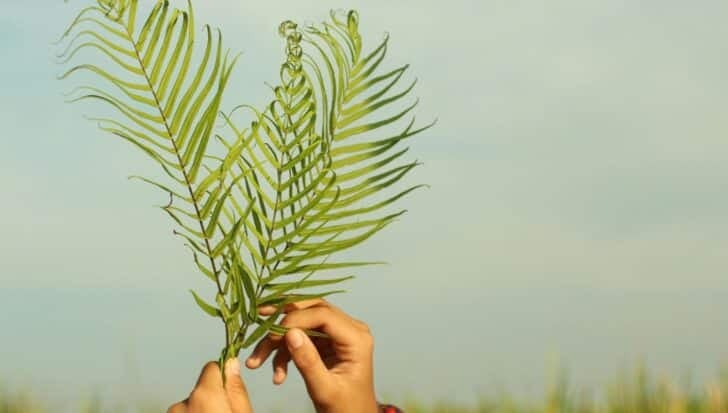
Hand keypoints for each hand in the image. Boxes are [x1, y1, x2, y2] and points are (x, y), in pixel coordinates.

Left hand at [167, 358, 252, 412]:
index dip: (224, 378)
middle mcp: (182, 404)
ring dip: (200, 411)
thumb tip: (231, 362)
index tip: (230, 393)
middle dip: (212, 399)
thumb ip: (236, 389)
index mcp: (204, 395)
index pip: (212, 368)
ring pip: (191, 405)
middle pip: (201, 389)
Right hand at [246, 299, 378, 412]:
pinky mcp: (327, 344)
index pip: (323, 314)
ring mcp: (338, 336)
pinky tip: (277, 376)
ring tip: (256, 362)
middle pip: (312, 310)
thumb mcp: (325, 389)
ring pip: (302, 324)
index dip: (295, 319)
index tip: (271, 334)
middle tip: (258, 317)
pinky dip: (284, 354)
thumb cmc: (346, 408)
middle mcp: (350, 330)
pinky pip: (301, 339)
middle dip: (282, 317)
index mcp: (356, 338)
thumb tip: (290, 333)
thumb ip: (308, 361)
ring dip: (278, 341)